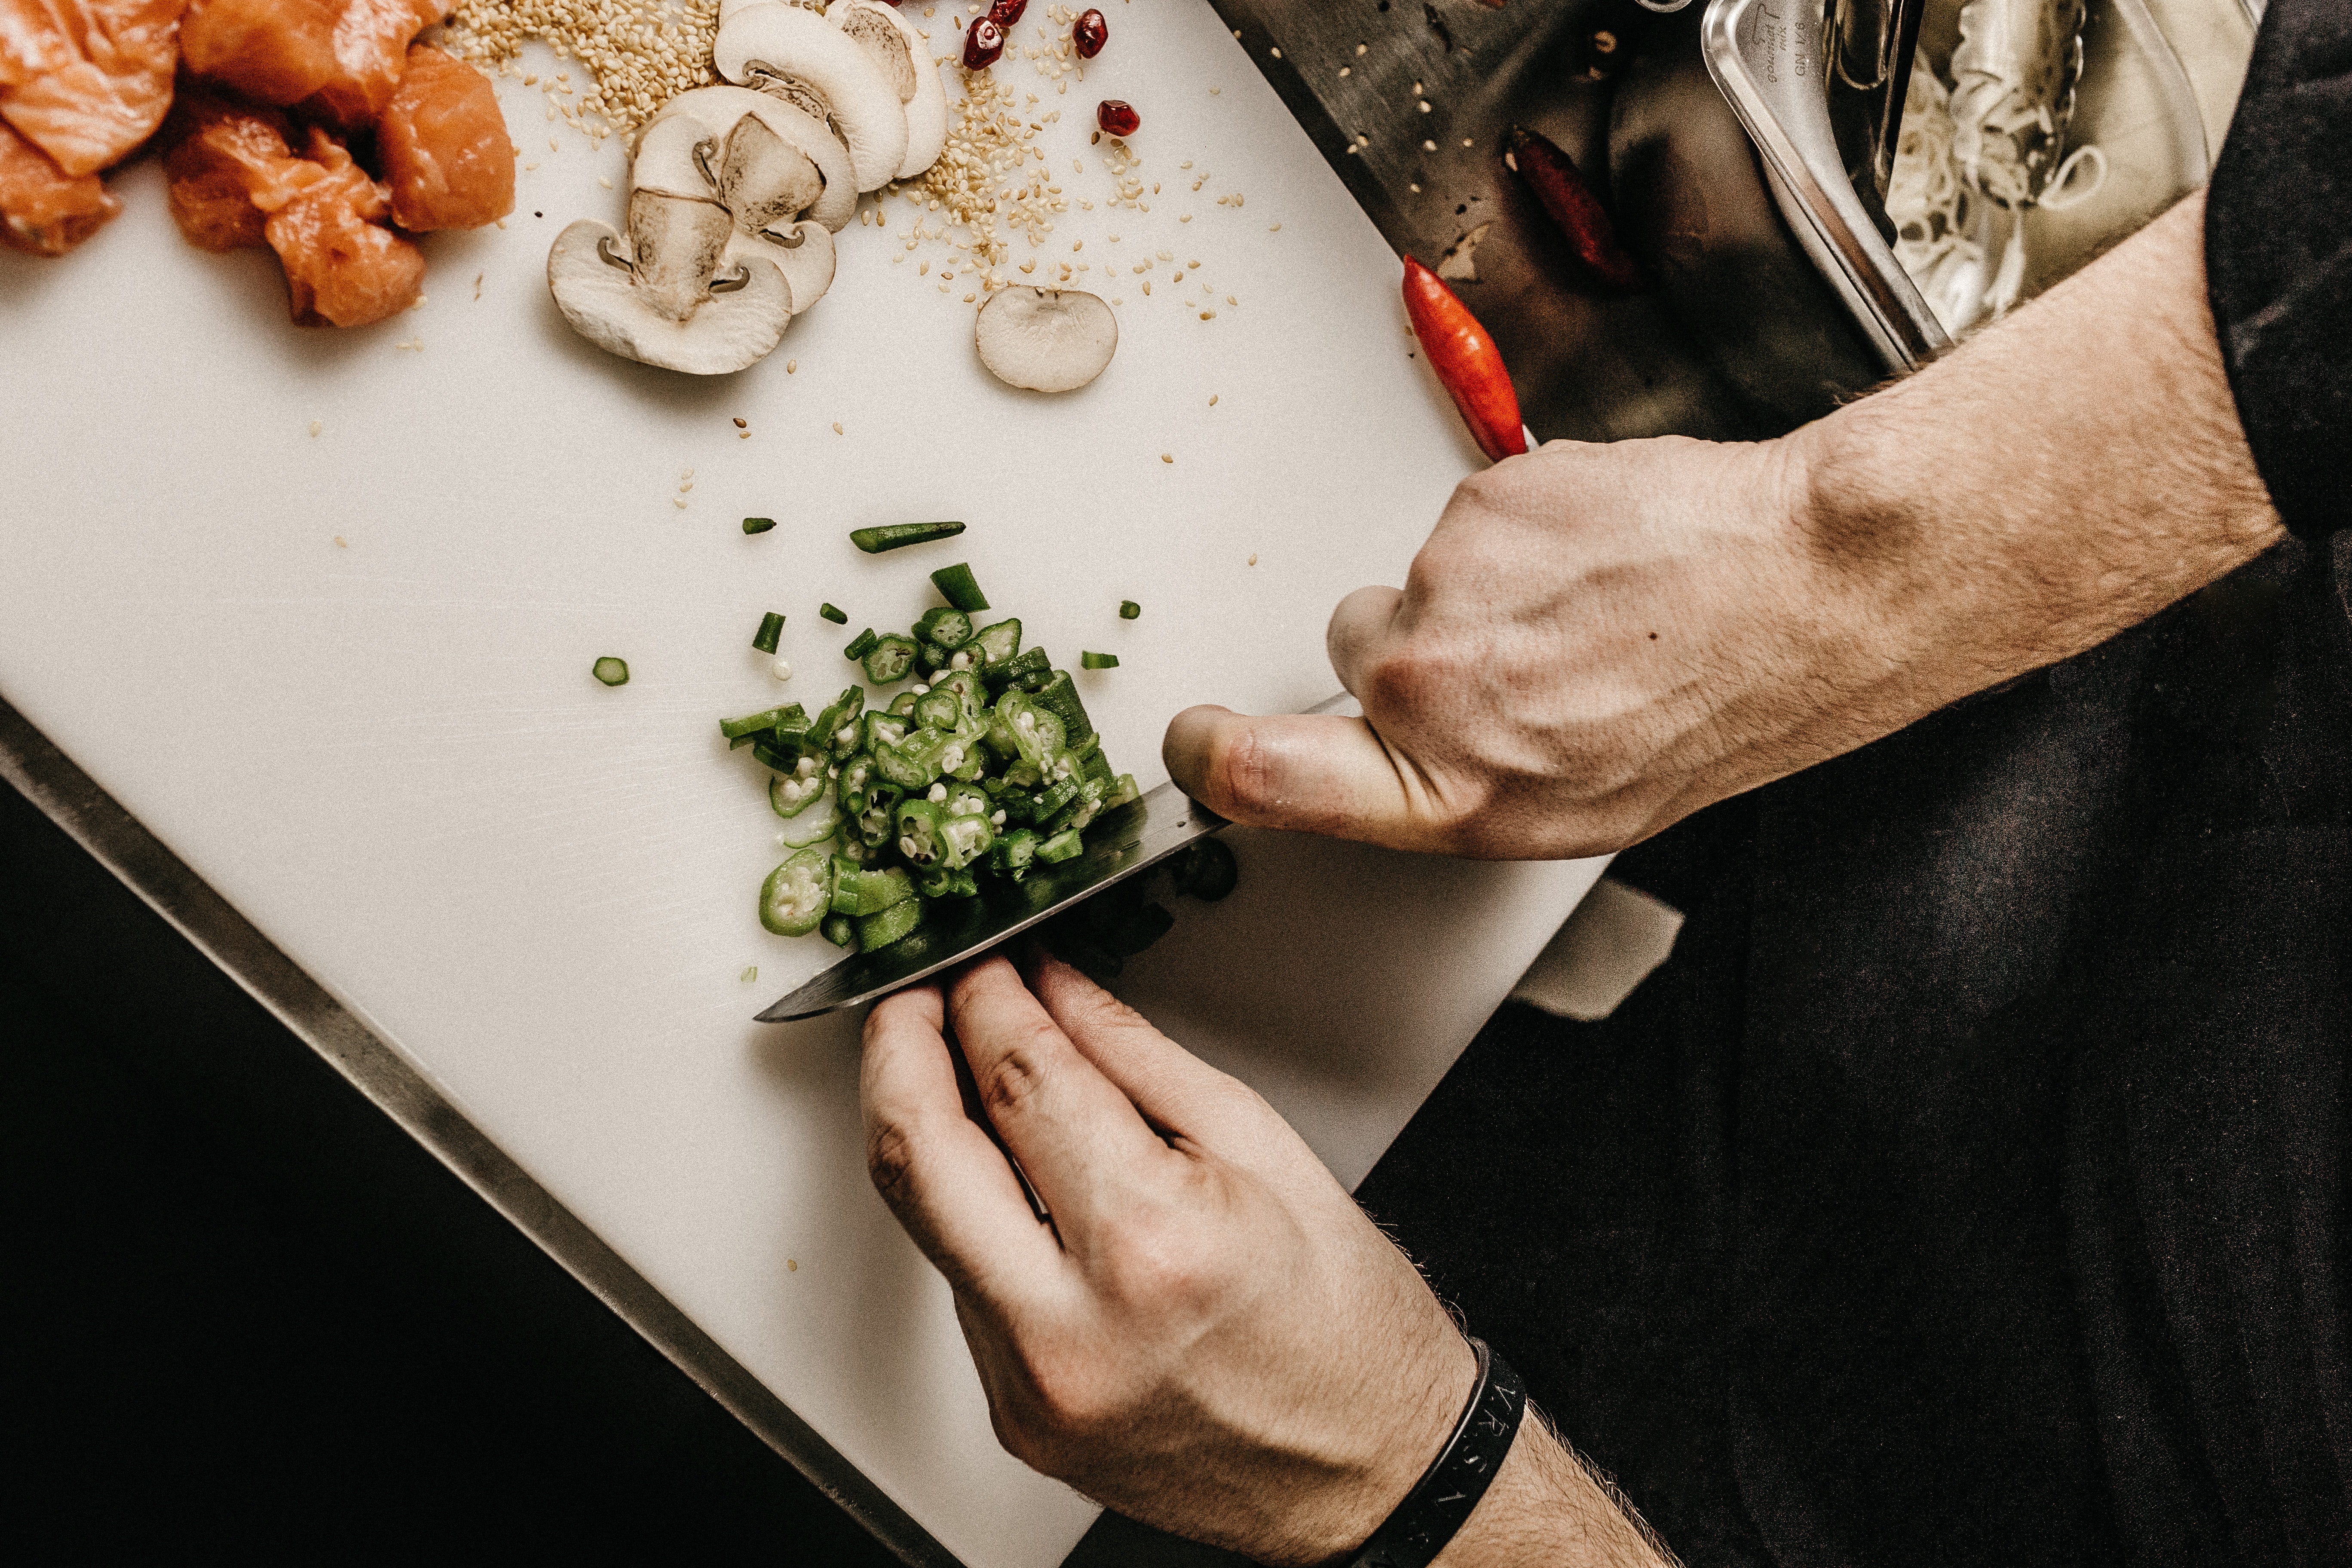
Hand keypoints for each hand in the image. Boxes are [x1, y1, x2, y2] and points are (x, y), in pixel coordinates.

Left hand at [860, 952, 1662, 1563]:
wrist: (1374, 1472)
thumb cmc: (1348, 1324)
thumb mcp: (1260, 1148)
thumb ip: (1133, 1057)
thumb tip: (1052, 989)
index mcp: (1151, 1244)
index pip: (1019, 1081)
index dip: (988, 1000)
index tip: (989, 963)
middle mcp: (1073, 1327)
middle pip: (917, 1154)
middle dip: (898, 1050)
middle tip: (917, 997)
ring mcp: (1033, 1386)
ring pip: (921, 1222)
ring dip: (924, 1129)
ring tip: (953, 1066)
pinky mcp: (1017, 1418)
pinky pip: (963, 1287)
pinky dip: (972, 1214)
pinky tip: (1009, 1176)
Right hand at [1165, 194, 2281, 859]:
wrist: (1801, 593)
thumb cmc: (1707, 705)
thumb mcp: (1571, 802)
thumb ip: (1451, 785)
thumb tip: (1393, 758)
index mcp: (1450, 791)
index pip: (1261, 777)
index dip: (1211, 754)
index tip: (1198, 738)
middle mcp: (1433, 695)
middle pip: (1350, 650)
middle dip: (1412, 645)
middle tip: (1525, 651)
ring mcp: (1450, 587)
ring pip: (1418, 576)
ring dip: (1484, 584)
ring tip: (1585, 602)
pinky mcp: (1481, 501)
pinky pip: (1466, 518)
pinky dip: (1520, 529)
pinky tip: (1593, 554)